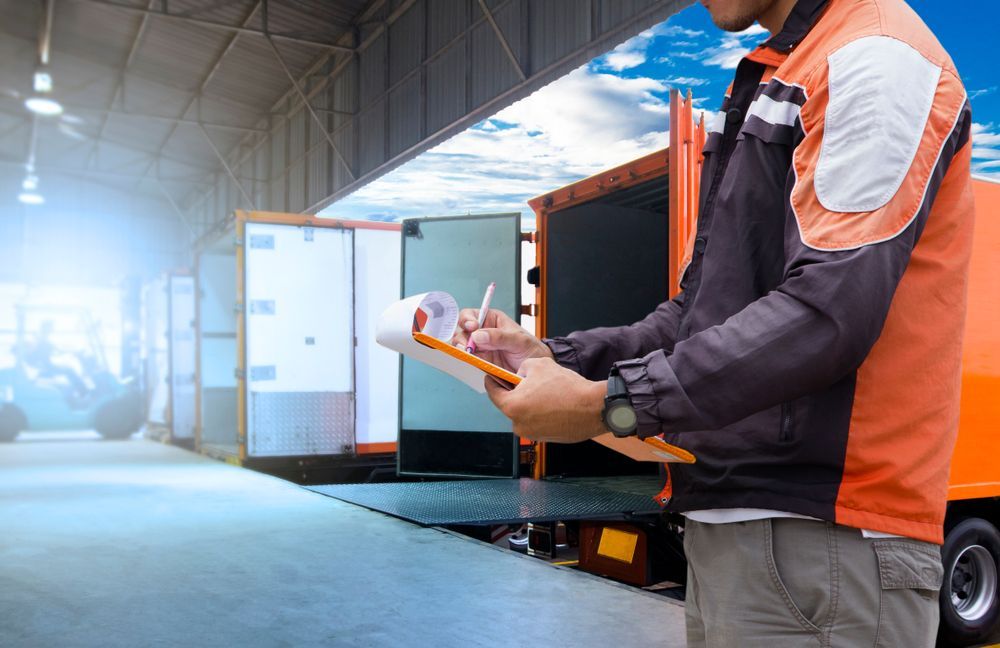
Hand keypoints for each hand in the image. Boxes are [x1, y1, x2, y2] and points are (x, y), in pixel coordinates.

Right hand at [451, 307, 552, 373]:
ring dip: (461, 351)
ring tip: (468, 355)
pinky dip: (465, 362)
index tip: (472, 327)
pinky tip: (469, 362)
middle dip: (461, 338)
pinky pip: (468, 361)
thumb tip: (477, 334)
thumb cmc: (531, 350)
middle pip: (462, 332)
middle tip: (466, 346)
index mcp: (492, 320)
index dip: (467, 319)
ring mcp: (480, 349)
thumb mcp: (519, 340)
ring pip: (462, 347)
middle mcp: (483, 333)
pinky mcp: (481, 363)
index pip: (471, 315)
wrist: (536, 371)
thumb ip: (499, 337)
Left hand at [484, 357, 606, 442]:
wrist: (593, 407)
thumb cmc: (567, 387)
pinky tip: (554, 404)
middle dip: (516, 393)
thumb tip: (519, 375)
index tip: (492, 377)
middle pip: (509, 405)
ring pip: (524, 414)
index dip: (492, 382)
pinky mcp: (545, 438)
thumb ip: (521, 369)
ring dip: (530, 404)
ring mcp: (532, 433)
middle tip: (527, 382)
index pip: (493, 393)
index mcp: (512, 406)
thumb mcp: (538, 364)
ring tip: (546, 393)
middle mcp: (519, 424)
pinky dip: (541, 413)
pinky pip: (537, 422)